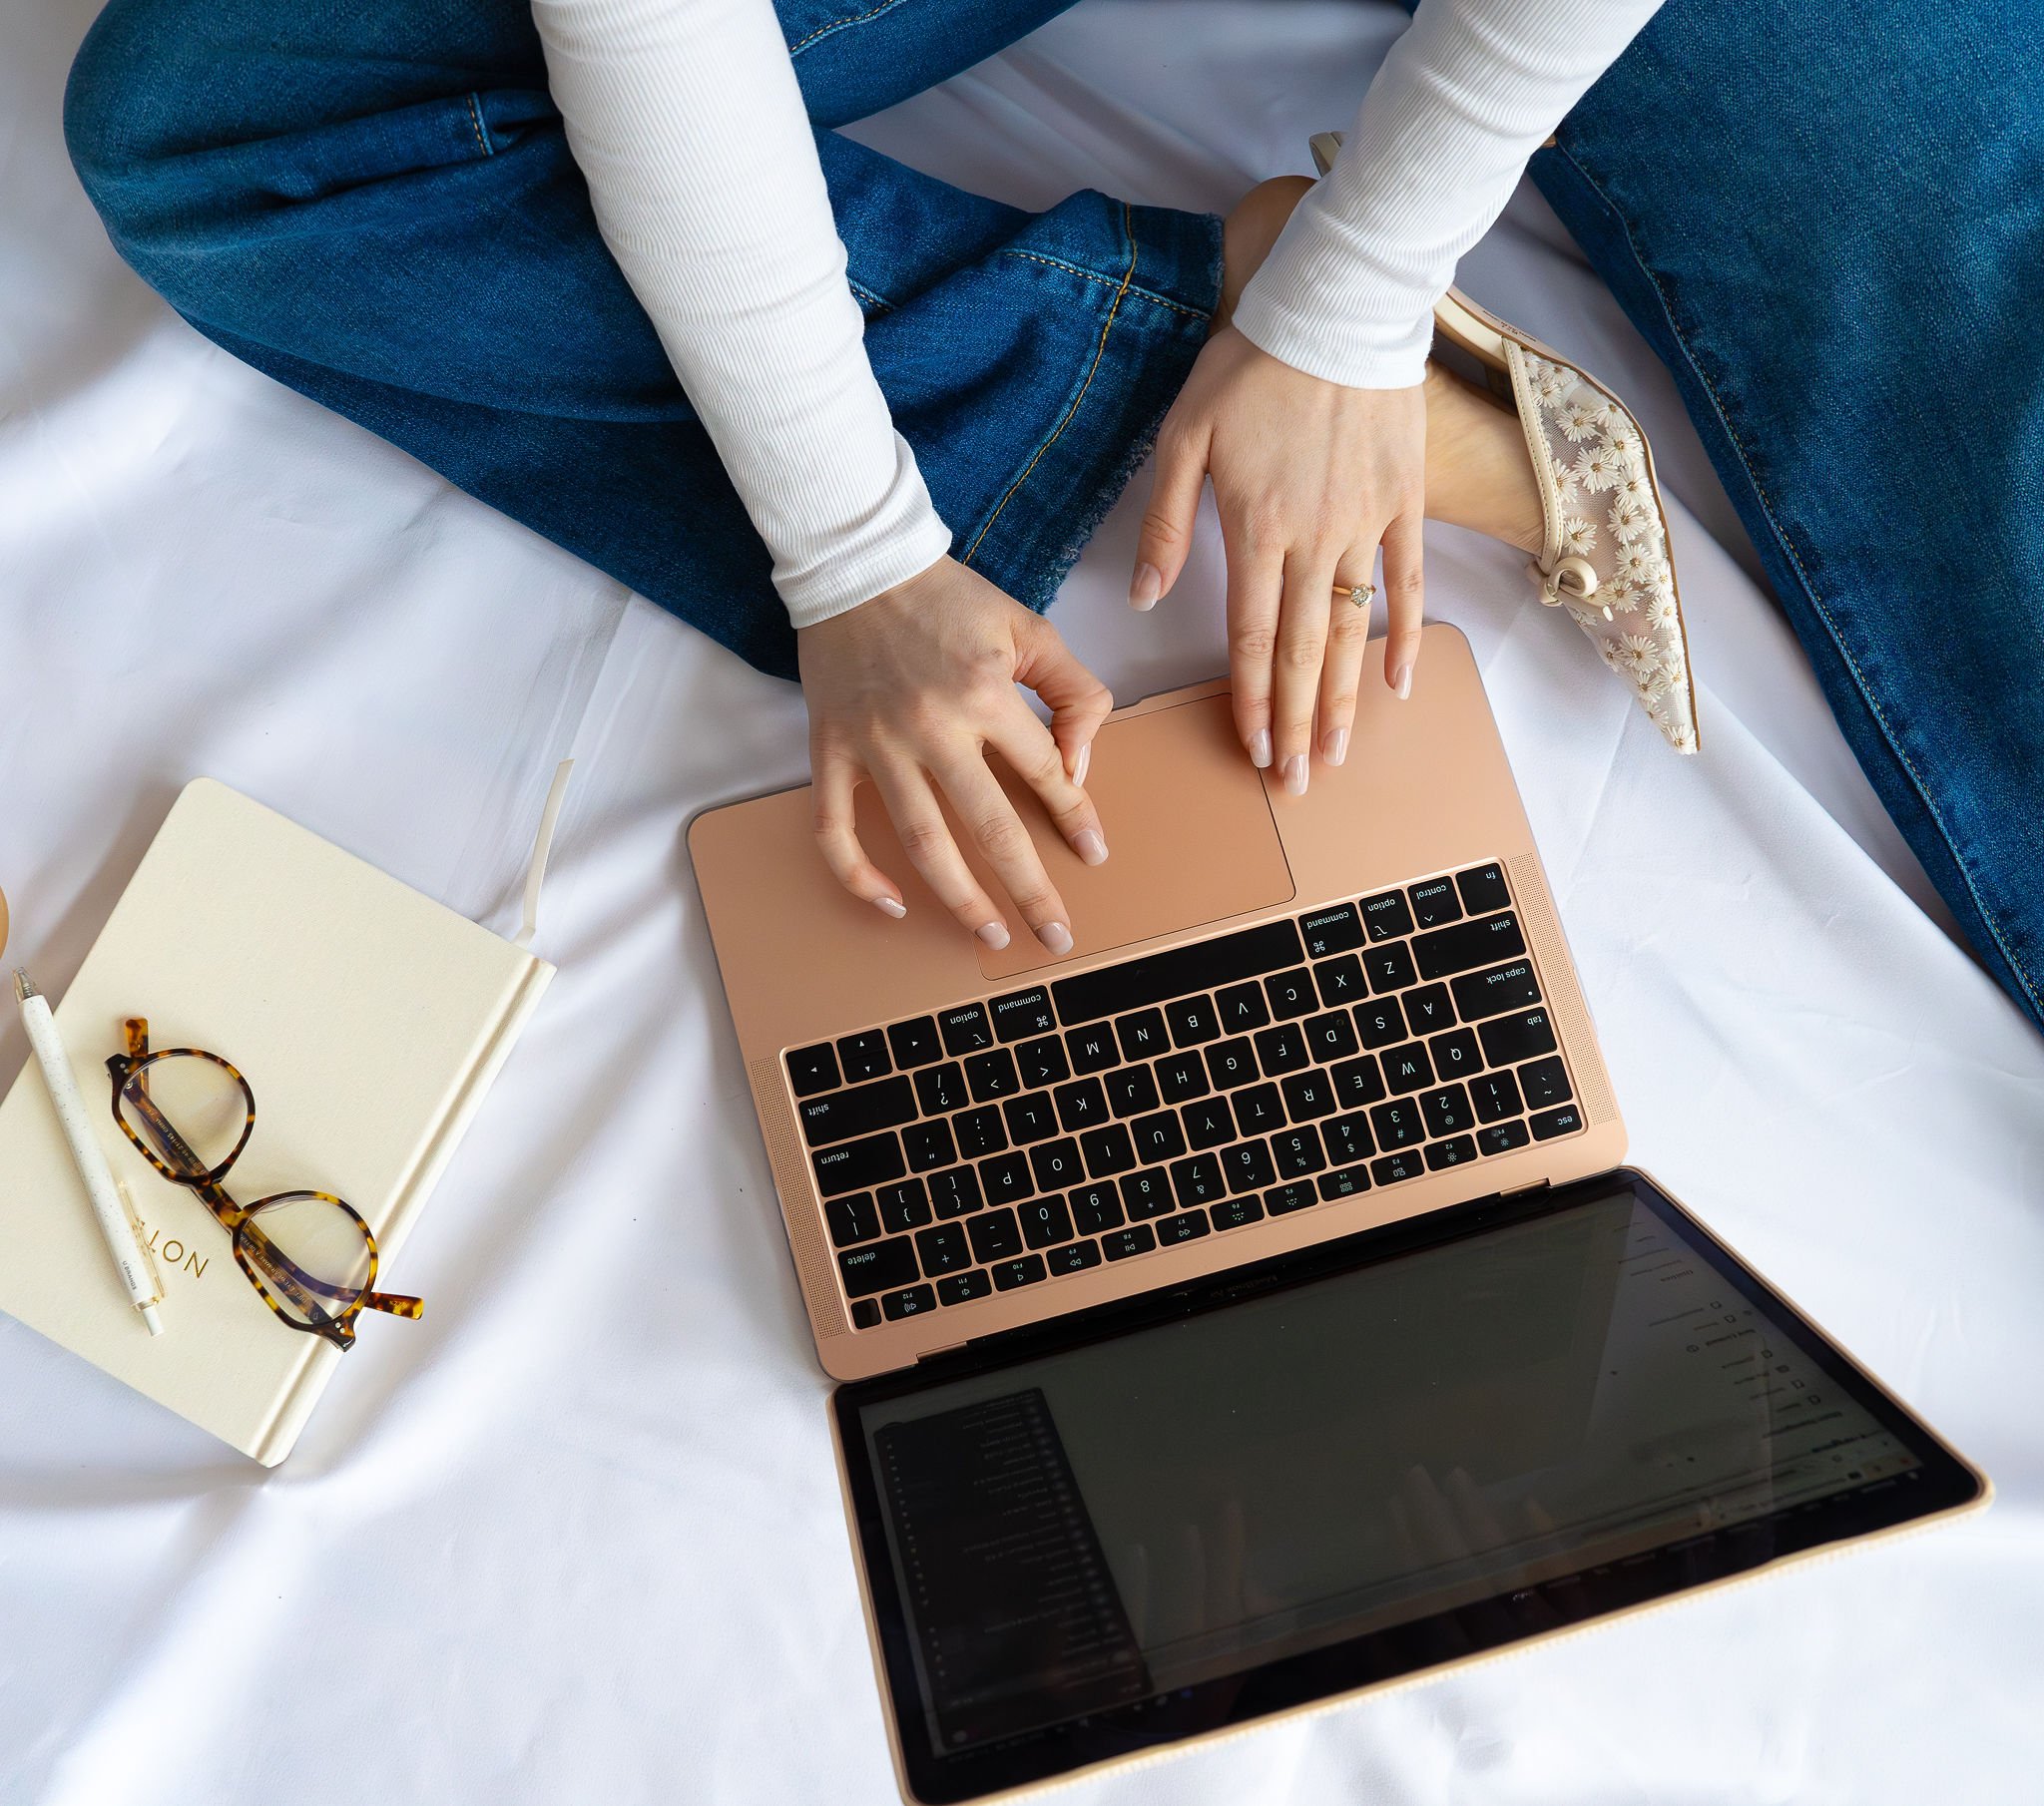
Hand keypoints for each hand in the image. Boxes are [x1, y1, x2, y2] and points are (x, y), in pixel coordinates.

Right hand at [798, 557, 1112, 950]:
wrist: (858, 566)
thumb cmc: (947, 597)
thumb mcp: (1028, 627)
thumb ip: (1072, 691)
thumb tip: (1077, 765)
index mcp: (986, 694)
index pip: (1044, 774)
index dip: (1075, 817)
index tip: (1094, 855)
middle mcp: (932, 728)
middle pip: (990, 829)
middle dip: (1029, 889)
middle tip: (1056, 935)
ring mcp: (876, 745)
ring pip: (922, 842)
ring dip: (959, 898)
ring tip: (991, 936)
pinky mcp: (831, 751)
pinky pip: (837, 828)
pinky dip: (858, 874)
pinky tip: (893, 904)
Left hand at [1131, 326, 1426, 790]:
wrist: (1338, 305)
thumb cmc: (1250, 364)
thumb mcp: (1183, 434)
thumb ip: (1165, 523)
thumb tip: (1141, 596)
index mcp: (1255, 528)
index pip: (1251, 637)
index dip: (1251, 699)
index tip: (1250, 748)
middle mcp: (1313, 539)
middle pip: (1302, 651)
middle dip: (1295, 723)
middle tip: (1293, 782)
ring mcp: (1365, 523)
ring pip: (1351, 629)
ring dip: (1343, 698)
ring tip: (1337, 754)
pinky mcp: (1405, 501)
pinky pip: (1407, 579)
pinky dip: (1405, 633)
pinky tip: (1398, 683)